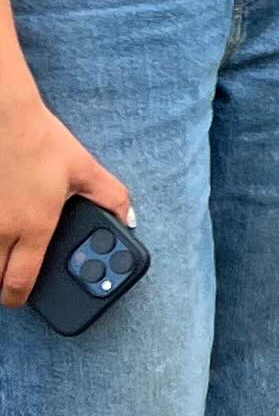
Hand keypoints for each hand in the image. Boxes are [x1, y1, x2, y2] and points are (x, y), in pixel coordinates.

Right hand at [0, 85, 133, 308]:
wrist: (4, 116)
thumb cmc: (42, 141)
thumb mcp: (85, 168)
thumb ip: (111, 197)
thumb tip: (129, 219)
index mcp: (34, 227)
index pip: (19, 283)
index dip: (19, 298)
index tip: (21, 297)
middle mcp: (3, 229)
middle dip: (3, 284)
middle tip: (13, 274)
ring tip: (5, 252)